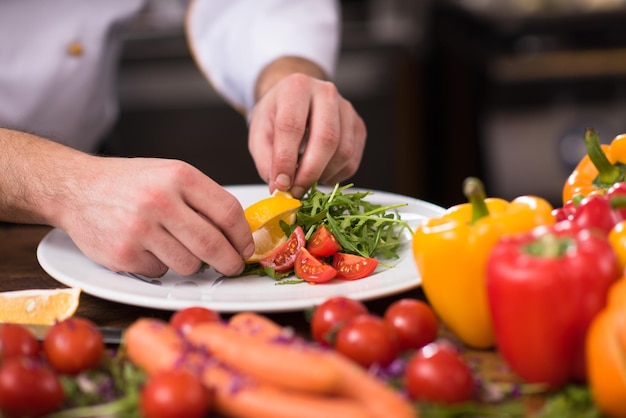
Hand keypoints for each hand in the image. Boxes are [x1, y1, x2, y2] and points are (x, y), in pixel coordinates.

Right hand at [58, 156, 253, 277]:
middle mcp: (160, 201)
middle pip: (213, 245)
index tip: (245, 247)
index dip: (243, 236)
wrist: (76, 188)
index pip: (228, 212)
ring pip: (188, 264)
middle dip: (229, 262)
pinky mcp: (123, 254)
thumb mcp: (170, 174)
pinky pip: (159, 272)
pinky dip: (159, 265)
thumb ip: (202, 199)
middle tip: (232, 266)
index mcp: (179, 176)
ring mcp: (140, 229)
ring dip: (189, 262)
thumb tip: (237, 233)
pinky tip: (146, 247)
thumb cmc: (129, 183)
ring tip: (173, 245)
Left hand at [248, 71, 365, 197]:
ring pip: (343, 152)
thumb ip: (266, 160)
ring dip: (323, 175)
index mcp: (296, 87)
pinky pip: (352, 160)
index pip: (292, 126)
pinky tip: (319, 173)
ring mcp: (347, 109)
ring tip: (305, 181)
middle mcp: (326, 93)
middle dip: (309, 172)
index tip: (281, 184)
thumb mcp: (259, 133)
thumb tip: (280, 186)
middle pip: (326, 139)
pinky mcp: (358, 126)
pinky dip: (335, 175)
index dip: (286, 160)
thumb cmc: (277, 115)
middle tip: (296, 191)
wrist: (295, 100)